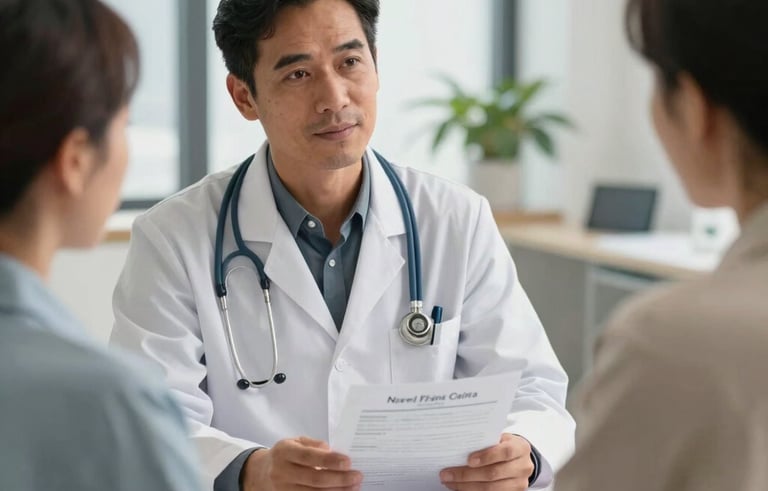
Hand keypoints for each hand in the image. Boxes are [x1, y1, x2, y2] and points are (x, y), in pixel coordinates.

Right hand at [241, 436, 362, 490]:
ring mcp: (283, 489)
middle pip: (314, 479)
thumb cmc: (285, 455)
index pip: (309, 457)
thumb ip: (313, 444)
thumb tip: (331, 451)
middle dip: (339, 479)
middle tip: (357, 476)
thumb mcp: (295, 442)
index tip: (348, 462)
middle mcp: (282, 472)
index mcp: (284, 452)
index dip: (329, 460)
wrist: (262, 473)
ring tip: (353, 486)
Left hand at [439, 433, 533, 490]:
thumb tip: (459, 445)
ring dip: (466, 486)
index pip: (505, 452)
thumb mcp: (500, 438)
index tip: (469, 460)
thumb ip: (486, 441)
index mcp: (521, 448)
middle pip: (493, 473)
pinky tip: (460, 487)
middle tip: (448, 473)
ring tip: (450, 481)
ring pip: (490, 488)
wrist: (518, 458)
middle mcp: (523, 467)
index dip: (487, 456)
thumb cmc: (504, 445)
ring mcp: (519, 483)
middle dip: (467, 475)